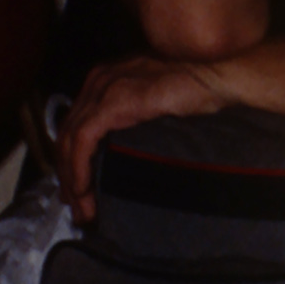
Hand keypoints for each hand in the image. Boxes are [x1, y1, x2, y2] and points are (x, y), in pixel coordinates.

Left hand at [58, 50, 223, 226]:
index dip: (71, 158)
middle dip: (67, 173)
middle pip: (66, 133)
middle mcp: (99, 80)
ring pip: (69, 140)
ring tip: (81, 206)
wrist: (218, 77)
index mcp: (108, 78)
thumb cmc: (199, 91)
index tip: (77, 188)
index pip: (75, 123)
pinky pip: (82, 142)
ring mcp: (103, 89)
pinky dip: (79, 169)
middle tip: (75, 205)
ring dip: (72, 178)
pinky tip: (84, 190)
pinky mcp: (112, 103)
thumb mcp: (155, 105)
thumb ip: (135, 118)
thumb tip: (124, 152)